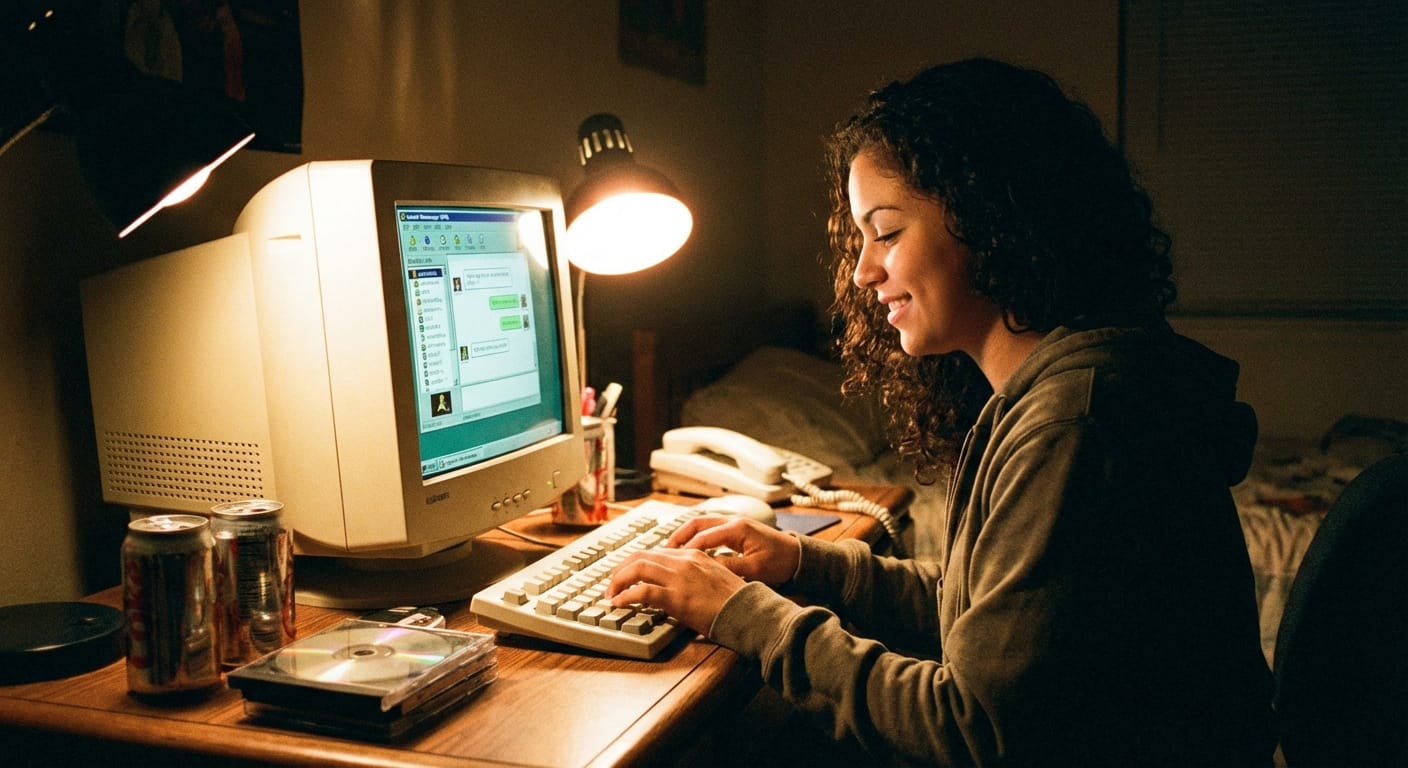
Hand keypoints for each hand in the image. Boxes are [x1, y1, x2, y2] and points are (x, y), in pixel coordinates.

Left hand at [605, 516, 800, 634]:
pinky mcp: (676, 597)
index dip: (636, 561)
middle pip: (641, 555)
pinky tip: (619, 603)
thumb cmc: (737, 601)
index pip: (656, 551)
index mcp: (694, 555)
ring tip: (611, 593)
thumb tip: (679, 586)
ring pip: (637, 568)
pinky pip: (641, 591)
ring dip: (619, 581)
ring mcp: (679, 578)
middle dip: (621, 568)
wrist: (749, 611)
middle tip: (613, 583)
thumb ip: (695, 576)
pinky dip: (625, 596)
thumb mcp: (715, 579)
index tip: (627, 572)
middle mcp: (684, 561)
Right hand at [665, 515, 800, 585]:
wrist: (799, 557)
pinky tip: (689, 552)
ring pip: (701, 525)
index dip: (685, 550)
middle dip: (678, 537)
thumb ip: (729, 567)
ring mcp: (734, 524)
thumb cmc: (781, 562)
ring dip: (685, 537)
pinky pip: (709, 530)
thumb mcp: (755, 569)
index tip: (672, 561)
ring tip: (670, 551)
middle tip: (662, 552)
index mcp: (737, 528)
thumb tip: (705, 568)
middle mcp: (733, 521)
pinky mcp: (735, 530)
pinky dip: (696, 539)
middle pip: (696, 524)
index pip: (703, 536)